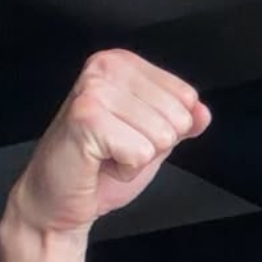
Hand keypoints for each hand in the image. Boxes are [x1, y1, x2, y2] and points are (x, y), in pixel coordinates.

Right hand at [6, 48, 210, 238]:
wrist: (58, 198)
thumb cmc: (97, 166)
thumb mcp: (151, 138)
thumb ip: (180, 122)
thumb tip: (202, 112)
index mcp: (121, 63)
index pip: (187, 96)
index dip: (166, 129)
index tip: (130, 134)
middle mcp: (105, 68)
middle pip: (177, 116)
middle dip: (153, 145)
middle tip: (117, 148)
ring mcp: (94, 91)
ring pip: (162, 135)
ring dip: (138, 159)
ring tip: (107, 155)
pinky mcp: (87, 120)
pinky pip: (141, 154)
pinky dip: (126, 171)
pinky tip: (100, 163)